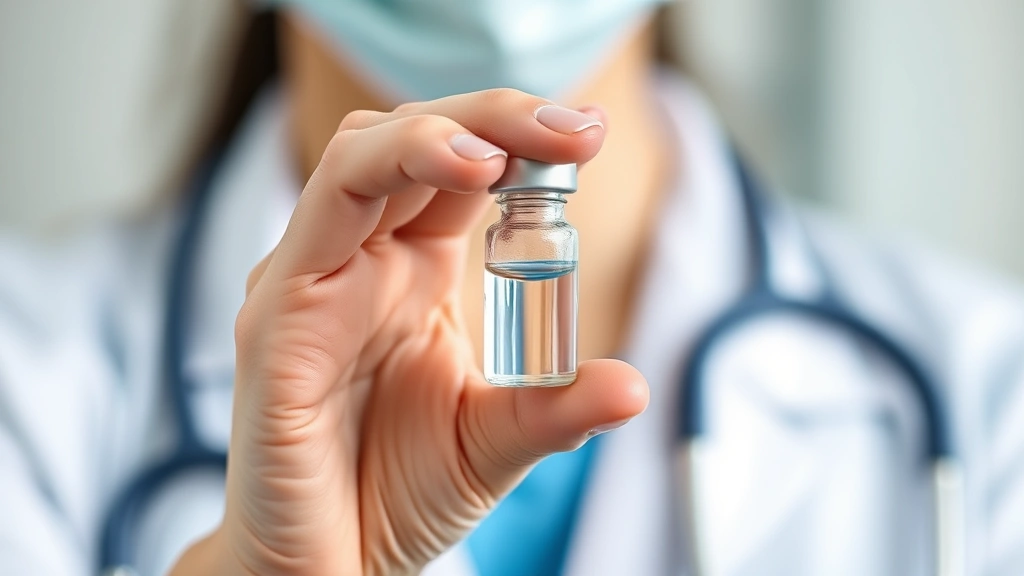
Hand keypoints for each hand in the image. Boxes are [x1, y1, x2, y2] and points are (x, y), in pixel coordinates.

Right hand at [195, 89, 647, 574]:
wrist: (330, 570)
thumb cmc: (393, 496)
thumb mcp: (494, 441)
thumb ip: (554, 408)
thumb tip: (632, 386)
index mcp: (411, 272)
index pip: (458, 170)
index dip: (518, 137)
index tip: (586, 135)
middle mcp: (359, 262)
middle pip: (410, 140)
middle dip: (491, 116)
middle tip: (570, 127)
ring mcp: (311, 284)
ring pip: (357, 159)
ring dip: (435, 132)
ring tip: (506, 149)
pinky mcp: (275, 321)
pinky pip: (316, 222)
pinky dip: (383, 177)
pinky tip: (458, 176)